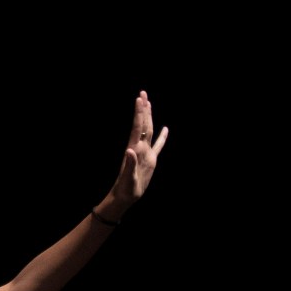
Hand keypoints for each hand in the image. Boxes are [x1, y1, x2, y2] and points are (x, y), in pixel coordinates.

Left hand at [109, 90, 168, 209]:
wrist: (124, 197)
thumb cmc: (125, 189)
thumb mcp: (128, 178)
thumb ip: (129, 164)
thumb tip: (129, 150)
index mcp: (135, 150)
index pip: (138, 128)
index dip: (139, 113)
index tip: (139, 99)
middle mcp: (139, 148)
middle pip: (143, 125)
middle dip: (142, 109)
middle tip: (142, 93)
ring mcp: (145, 153)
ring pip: (149, 131)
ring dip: (149, 117)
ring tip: (149, 103)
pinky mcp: (150, 160)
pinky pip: (158, 146)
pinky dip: (162, 137)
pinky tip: (165, 129)